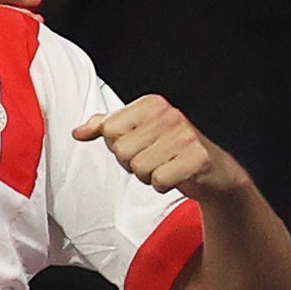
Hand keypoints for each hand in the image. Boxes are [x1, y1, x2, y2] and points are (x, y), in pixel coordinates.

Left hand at [73, 94, 248, 199]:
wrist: (212, 171)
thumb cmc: (168, 150)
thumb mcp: (136, 133)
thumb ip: (106, 128)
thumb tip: (78, 132)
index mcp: (151, 104)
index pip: (109, 130)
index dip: (118, 146)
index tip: (139, 145)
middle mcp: (169, 114)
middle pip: (121, 151)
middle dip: (132, 163)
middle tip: (154, 159)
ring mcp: (185, 135)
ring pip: (138, 168)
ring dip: (147, 176)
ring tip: (165, 167)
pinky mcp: (197, 158)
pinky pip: (158, 180)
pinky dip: (162, 185)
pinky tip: (176, 176)